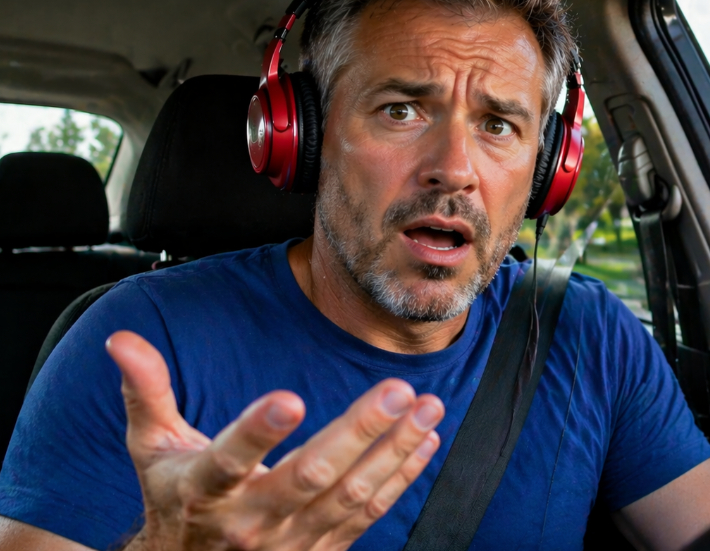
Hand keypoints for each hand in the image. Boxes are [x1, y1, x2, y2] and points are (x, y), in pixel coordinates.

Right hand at [106, 330, 444, 550]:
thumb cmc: (175, 497)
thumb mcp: (152, 447)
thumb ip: (147, 391)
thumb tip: (123, 340)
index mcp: (204, 490)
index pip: (228, 460)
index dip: (256, 430)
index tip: (289, 398)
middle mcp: (250, 521)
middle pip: (310, 476)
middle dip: (358, 432)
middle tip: (396, 390)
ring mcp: (291, 540)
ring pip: (351, 495)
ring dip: (395, 449)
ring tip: (427, 405)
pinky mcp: (322, 549)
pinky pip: (369, 514)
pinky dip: (401, 477)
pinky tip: (425, 439)